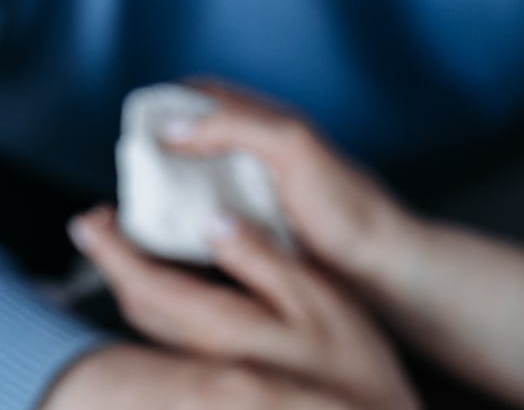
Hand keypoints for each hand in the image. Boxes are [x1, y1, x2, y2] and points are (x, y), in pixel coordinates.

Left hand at [69, 207, 418, 409]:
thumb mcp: (317, 296)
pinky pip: (176, 338)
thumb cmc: (356, 361)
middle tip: (98, 222)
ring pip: (155, 326)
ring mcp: (216, 373)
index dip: (113, 252)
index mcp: (225, 328)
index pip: (149, 286)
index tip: (89, 219)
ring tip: (126, 246)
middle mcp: (207, 357)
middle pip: (141, 309)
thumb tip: (213, 220)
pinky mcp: (228, 381)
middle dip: (113, 264)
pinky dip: (161, 305)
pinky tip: (173, 286)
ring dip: (133, 284)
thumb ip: (262, 258)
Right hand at [158, 82, 418, 290]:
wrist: (377, 266)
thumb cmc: (344, 204)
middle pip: (199, 134)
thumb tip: (175, 123)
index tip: (138, 121)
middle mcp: (263, 151)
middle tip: (132, 167)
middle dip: (165, 144)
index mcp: (271, 122)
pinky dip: (188, 218)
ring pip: (202, 176)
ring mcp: (261, 190)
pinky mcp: (259, 228)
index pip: (208, 94)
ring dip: (173, 184)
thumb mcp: (290, 147)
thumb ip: (236, 126)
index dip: (172, 100)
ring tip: (143, 202)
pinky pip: (212, 214)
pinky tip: (173, 236)